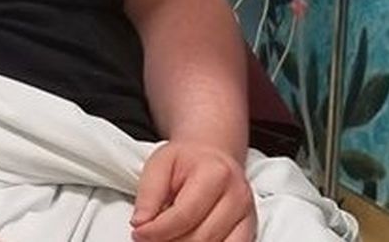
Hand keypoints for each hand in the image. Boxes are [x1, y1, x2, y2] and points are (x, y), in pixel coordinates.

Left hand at [130, 141, 255, 241]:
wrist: (212, 156)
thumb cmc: (185, 161)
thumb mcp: (159, 164)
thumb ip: (149, 194)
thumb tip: (141, 224)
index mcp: (216, 173)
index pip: (185, 214)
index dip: (157, 230)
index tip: (138, 233)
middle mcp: (238, 196)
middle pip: (200, 237)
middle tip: (149, 239)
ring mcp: (248, 216)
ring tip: (166, 239)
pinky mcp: (249, 230)